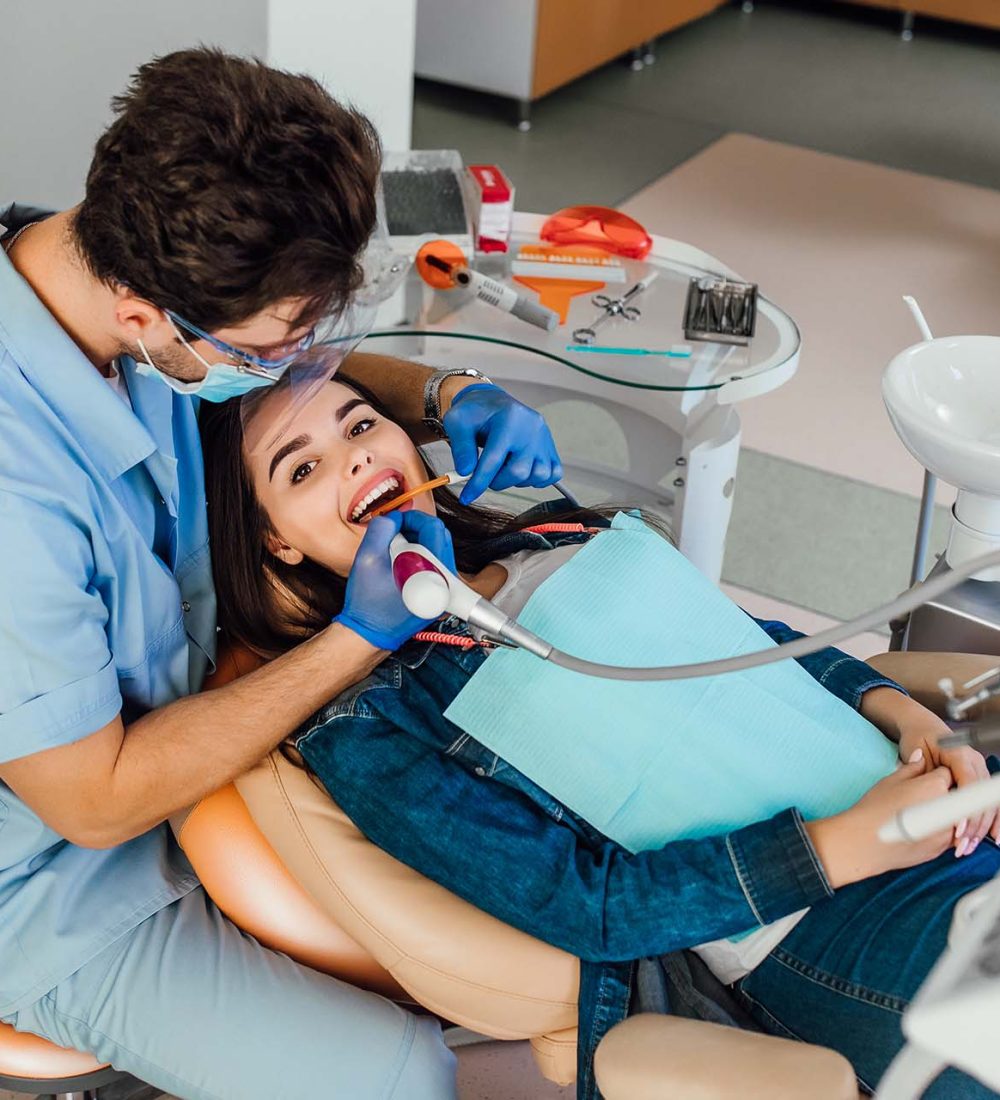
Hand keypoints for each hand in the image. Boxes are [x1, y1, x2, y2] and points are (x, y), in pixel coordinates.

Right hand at [333, 511, 455, 650]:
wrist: (369, 633)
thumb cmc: (368, 602)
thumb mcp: (367, 557)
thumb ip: (382, 528)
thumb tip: (394, 517)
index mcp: (432, 572)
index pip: (433, 527)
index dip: (411, 518)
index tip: (395, 522)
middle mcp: (446, 582)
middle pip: (440, 535)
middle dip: (416, 528)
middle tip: (394, 533)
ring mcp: (446, 589)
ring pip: (439, 548)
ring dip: (419, 541)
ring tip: (396, 549)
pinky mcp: (441, 593)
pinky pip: (437, 563)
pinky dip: (421, 555)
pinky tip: (402, 561)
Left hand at [443, 383, 562, 503]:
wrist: (492, 403)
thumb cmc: (475, 413)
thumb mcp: (458, 422)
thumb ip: (461, 447)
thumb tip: (466, 472)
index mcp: (508, 419)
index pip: (493, 459)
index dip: (478, 483)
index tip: (466, 497)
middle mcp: (532, 428)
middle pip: (518, 471)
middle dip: (497, 482)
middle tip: (486, 475)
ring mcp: (544, 438)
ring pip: (537, 475)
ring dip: (517, 481)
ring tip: (503, 468)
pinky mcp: (550, 447)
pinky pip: (553, 474)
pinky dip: (537, 480)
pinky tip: (521, 472)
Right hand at [805, 753, 953, 887]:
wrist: (865, 842)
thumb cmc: (874, 809)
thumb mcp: (890, 781)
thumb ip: (912, 767)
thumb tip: (921, 757)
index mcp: (935, 786)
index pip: (947, 774)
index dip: (935, 775)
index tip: (924, 780)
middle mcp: (947, 808)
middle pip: (954, 796)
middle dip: (941, 794)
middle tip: (918, 798)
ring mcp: (946, 831)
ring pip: (954, 817)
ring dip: (942, 814)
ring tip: (915, 815)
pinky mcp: (941, 848)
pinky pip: (948, 835)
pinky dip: (937, 831)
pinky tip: (916, 829)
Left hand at [897, 710, 997, 852]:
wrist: (922, 727)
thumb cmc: (917, 737)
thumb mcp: (915, 753)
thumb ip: (924, 772)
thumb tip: (930, 796)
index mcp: (959, 753)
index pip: (969, 785)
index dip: (966, 810)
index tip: (958, 830)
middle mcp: (974, 761)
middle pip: (982, 798)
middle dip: (975, 825)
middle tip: (962, 845)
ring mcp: (978, 769)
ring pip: (989, 803)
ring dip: (982, 827)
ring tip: (969, 846)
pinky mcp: (977, 778)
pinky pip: (987, 802)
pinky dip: (989, 820)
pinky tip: (990, 837)